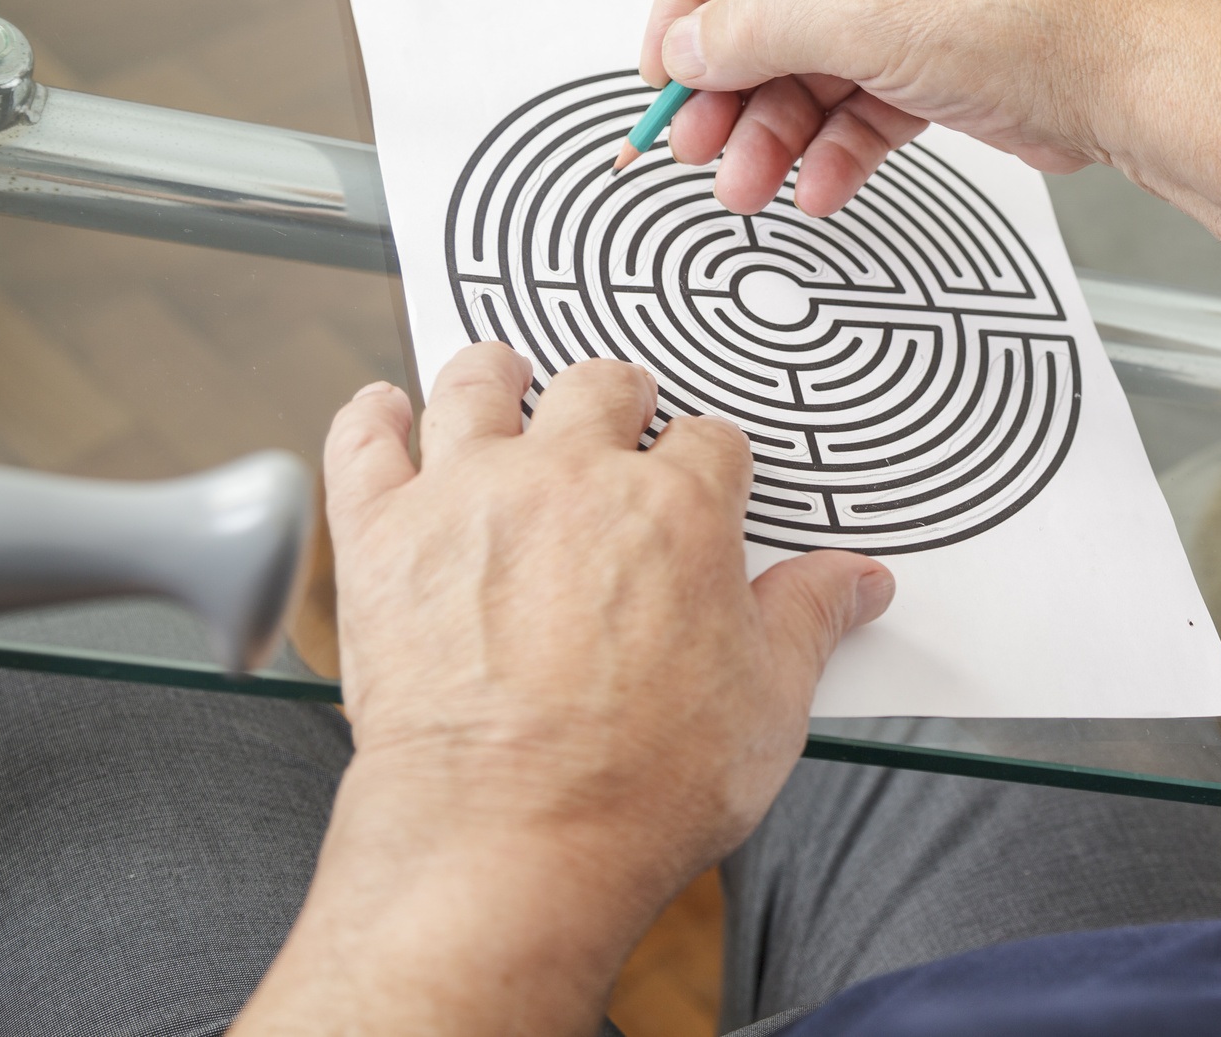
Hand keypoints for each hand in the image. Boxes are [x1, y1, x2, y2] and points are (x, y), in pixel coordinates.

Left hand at [236, 343, 892, 1033]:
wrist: (506, 844)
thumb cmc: (635, 787)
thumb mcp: (768, 705)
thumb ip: (811, 622)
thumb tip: (856, 584)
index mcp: (677, 510)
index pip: (709, 442)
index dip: (712, 459)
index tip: (707, 478)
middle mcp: (572, 479)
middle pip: (600, 388)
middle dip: (618, 398)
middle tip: (619, 416)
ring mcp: (469, 498)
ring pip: (479, 386)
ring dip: (498, 376)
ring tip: (505, 377)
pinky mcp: (382, 537)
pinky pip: (364, 444)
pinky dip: (372, 418)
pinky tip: (383, 412)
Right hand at [636, 0, 1175, 215]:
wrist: (1126, 78)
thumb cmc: (1021, 11)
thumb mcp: (857, 11)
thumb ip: (755, 28)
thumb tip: (690, 47)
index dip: (687, 5)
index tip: (664, 74)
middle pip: (766, 18)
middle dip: (729, 91)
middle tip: (698, 148)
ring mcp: (910, 13)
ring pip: (811, 77)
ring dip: (774, 136)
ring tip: (749, 187)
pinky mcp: (939, 74)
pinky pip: (862, 114)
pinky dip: (835, 153)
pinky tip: (819, 187)